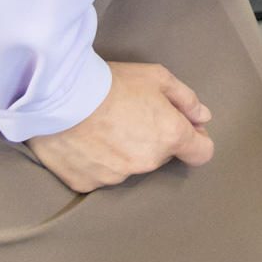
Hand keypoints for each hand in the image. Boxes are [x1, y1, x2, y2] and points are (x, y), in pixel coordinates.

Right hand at [25, 62, 213, 192]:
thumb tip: (202, 117)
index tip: (187, 131)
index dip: (197, 141)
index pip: (201, 154)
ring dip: (125, 151)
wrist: (60, 96)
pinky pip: (99, 174)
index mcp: (170, 136)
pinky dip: (96, 161)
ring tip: (104, 126)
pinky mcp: (86, 183)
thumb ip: (186, 100)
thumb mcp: (159, 78)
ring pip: (129, 165)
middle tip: (133, 115)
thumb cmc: (113, 82)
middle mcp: (147, 162)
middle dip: (155, 139)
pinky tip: (85, 140)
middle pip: (161, 155)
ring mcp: (115, 176)